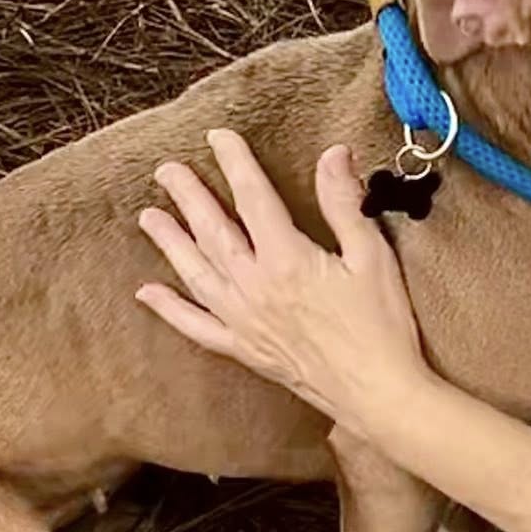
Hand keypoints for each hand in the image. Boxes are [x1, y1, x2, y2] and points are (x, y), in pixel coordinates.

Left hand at [135, 130, 427, 426]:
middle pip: (213, 232)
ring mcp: (244, 321)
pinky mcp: (245, 350)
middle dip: (189, 197)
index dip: (235, 164)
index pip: (253, 199)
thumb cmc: (382, 326)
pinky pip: (197, 327)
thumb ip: (345, 204)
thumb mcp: (372, 257)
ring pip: (196, 273)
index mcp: (288, 260)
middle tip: (166, 171)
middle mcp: (255, 288)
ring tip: (149, 216)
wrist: (377, 393)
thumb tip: (333, 155)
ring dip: (170, 242)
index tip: (219, 138)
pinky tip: (148, 293)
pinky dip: (170, 310)